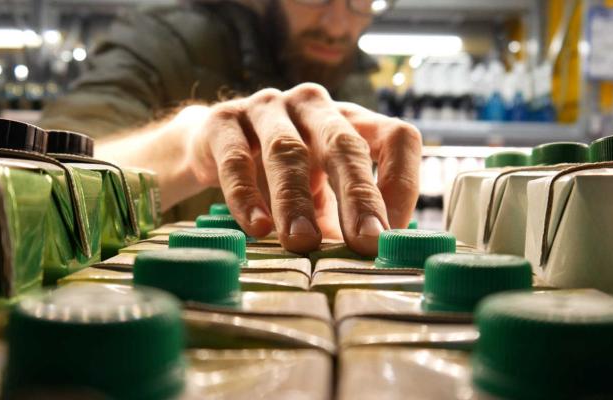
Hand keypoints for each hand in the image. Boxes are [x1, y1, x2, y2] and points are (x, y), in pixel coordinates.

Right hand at [183, 83, 421, 255]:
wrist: (209, 146)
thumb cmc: (278, 174)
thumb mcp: (318, 194)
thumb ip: (340, 222)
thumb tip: (369, 267)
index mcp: (349, 120)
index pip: (395, 137)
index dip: (402, 183)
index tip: (393, 235)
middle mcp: (313, 106)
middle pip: (344, 144)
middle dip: (358, 195)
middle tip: (366, 241)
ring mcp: (267, 108)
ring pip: (287, 151)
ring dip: (296, 200)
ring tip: (302, 242)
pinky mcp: (223, 122)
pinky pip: (236, 160)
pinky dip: (247, 196)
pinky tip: (257, 228)